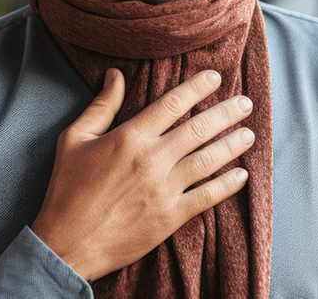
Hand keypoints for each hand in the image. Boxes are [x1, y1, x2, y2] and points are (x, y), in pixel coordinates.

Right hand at [30, 67, 254, 281]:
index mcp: (130, 137)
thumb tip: (116, 74)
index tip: (216, 77)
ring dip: (233, 145)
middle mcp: (151, 160)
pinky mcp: (170, 217)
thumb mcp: (75, 139)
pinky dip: (227, 185)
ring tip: (249, 134)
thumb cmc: (67, 189)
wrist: (67, 243)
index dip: (197, 87)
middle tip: (245, 103)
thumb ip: (101, 105)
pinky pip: (207, 197)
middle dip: (226, 112)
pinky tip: (242, 175)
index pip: (172, 103)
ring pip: (209, 160)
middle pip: (199, 128)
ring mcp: (164, 189)